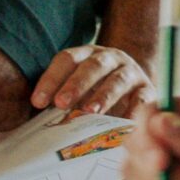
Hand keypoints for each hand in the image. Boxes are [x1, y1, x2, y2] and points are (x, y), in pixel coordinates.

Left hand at [31, 44, 151, 118]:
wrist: (133, 91)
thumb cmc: (95, 94)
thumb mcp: (76, 92)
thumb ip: (59, 101)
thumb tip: (31, 123)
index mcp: (87, 55)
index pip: (67, 59)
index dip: (51, 79)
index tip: (37, 102)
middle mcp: (111, 58)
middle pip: (93, 65)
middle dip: (76, 84)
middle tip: (61, 103)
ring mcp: (131, 72)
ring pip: (118, 79)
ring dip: (103, 95)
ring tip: (89, 111)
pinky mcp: (147, 90)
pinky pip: (141, 98)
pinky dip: (133, 111)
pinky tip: (121, 123)